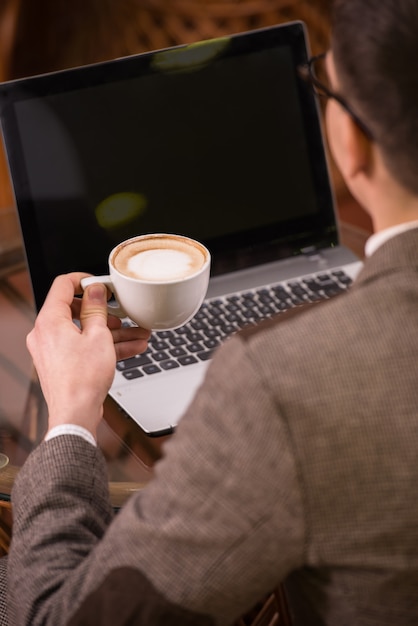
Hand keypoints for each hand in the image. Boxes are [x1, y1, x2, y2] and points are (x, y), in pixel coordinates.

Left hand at [26, 272, 150, 437]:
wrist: (75, 414)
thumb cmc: (83, 379)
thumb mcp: (98, 336)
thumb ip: (96, 309)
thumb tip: (96, 290)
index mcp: (49, 321)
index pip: (63, 285)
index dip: (84, 280)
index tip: (101, 284)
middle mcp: (46, 333)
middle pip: (75, 309)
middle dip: (104, 311)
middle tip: (123, 312)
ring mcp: (53, 349)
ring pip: (84, 330)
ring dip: (111, 331)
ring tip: (137, 332)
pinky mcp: (62, 363)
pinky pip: (84, 346)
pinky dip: (104, 345)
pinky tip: (131, 347)